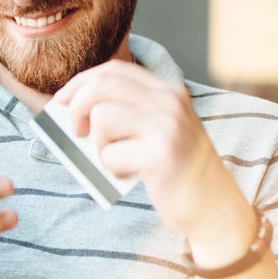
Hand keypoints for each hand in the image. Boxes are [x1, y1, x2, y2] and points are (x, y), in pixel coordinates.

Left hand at [53, 60, 250, 246]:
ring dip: (98, 144)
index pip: (114, 69)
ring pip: (102, 117)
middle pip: (102, 85)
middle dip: (76, 107)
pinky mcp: (162, 154)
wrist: (216, 209)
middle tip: (76, 132)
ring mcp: (168, 126)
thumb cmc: (176, 172)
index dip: (80, 82)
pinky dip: (110, 168)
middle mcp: (171, 102)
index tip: (61, 100)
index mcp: (169, 91)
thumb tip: (71, 108)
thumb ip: (126, 113)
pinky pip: (110, 154)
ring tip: (116, 159)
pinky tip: (129, 175)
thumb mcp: (157, 132)